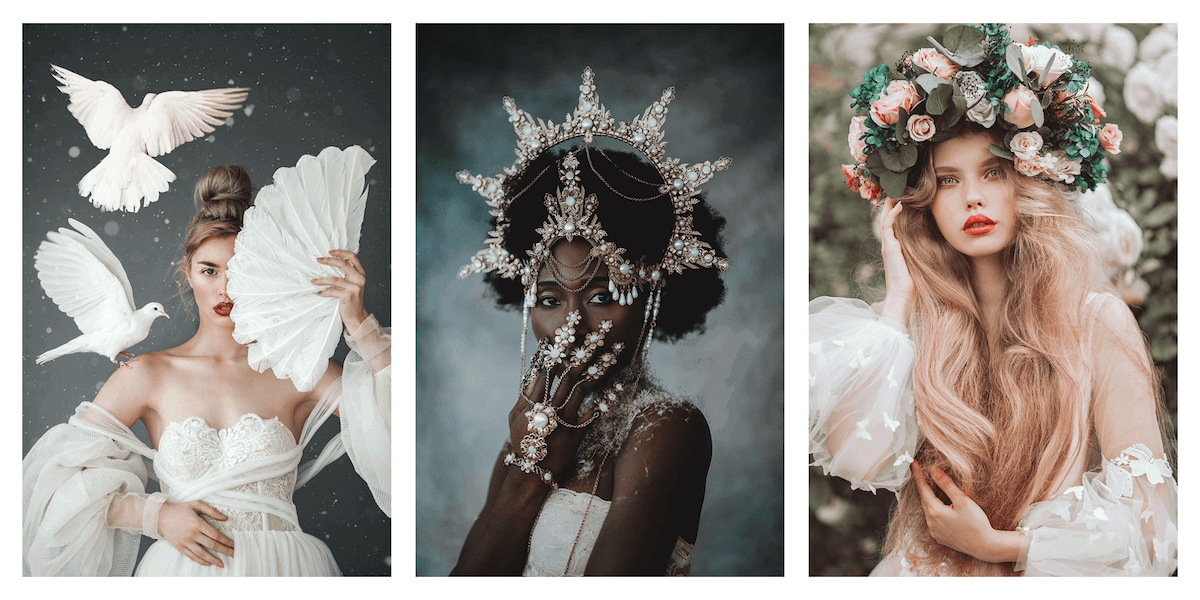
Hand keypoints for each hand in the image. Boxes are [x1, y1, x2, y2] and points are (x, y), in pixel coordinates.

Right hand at [156, 500, 235, 567]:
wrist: (160, 517)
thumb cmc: (180, 509)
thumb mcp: (196, 504)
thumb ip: (211, 510)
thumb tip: (225, 518)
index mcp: (198, 523)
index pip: (216, 535)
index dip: (227, 541)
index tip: (235, 545)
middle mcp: (192, 534)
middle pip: (212, 545)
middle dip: (225, 551)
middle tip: (235, 555)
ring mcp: (185, 542)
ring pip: (202, 554)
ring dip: (214, 560)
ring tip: (223, 564)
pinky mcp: (180, 547)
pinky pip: (192, 556)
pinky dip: (201, 561)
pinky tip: (209, 563)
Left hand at [313, 249, 369, 334]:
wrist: (357, 316)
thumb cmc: (353, 300)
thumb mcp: (354, 284)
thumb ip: (348, 275)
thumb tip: (331, 265)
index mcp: (361, 274)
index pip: (353, 257)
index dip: (341, 252)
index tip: (330, 251)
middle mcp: (359, 279)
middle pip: (343, 264)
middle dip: (329, 260)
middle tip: (319, 260)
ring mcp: (354, 287)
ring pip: (334, 278)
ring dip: (321, 279)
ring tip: (314, 281)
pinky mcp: (348, 296)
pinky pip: (332, 291)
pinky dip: (324, 292)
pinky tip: (320, 293)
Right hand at [507, 317, 612, 485]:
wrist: (532, 471)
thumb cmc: (522, 441)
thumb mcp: (515, 415)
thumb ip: (526, 393)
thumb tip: (535, 369)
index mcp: (535, 400)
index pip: (547, 367)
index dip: (557, 349)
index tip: (567, 333)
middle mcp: (551, 406)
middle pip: (570, 372)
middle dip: (585, 350)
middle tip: (598, 333)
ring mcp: (566, 419)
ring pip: (585, 387)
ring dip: (600, 367)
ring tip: (613, 351)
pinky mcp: (578, 432)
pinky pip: (595, 412)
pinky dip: (607, 398)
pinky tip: (619, 383)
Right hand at [879, 197, 914, 325]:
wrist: (904, 295)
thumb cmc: (915, 283)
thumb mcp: (920, 263)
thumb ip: (924, 252)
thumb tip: (941, 244)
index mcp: (895, 247)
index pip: (893, 223)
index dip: (896, 210)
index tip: (903, 197)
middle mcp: (889, 244)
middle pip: (886, 217)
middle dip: (890, 203)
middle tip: (896, 188)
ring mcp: (888, 245)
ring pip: (885, 218)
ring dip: (889, 204)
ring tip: (896, 191)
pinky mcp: (890, 247)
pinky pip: (888, 225)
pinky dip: (893, 214)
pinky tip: (899, 205)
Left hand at [911, 460, 1014, 562]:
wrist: (985, 546)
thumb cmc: (976, 524)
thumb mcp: (962, 500)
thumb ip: (946, 485)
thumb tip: (933, 471)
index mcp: (935, 511)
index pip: (922, 488)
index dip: (918, 475)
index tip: (913, 464)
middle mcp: (931, 522)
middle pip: (924, 499)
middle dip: (924, 486)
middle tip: (923, 474)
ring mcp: (934, 531)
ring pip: (928, 510)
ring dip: (930, 499)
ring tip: (933, 489)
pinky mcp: (939, 537)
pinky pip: (933, 520)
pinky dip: (935, 511)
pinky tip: (942, 507)